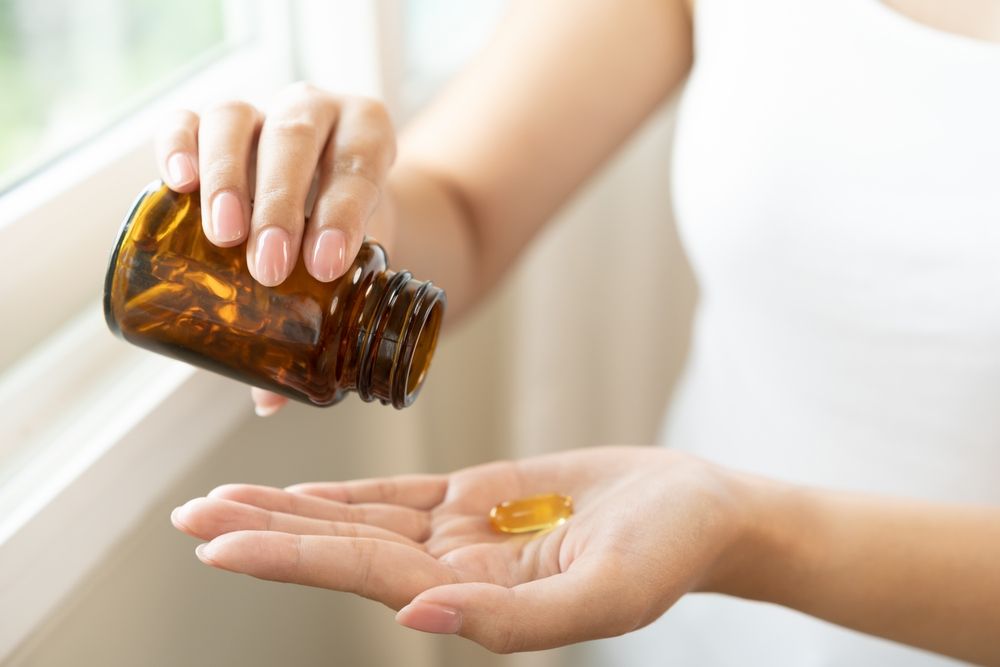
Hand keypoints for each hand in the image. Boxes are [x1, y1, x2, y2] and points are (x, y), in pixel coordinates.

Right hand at [154, 82, 397, 416]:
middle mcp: (315, 111)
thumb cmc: (344, 227)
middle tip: (269, 267)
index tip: (326, 266)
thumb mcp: (354, 262)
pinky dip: (176, 144)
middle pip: (294, 138)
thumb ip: (325, 318)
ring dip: (228, 178)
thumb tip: (273, 401)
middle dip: (281, 205)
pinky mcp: (209, 121)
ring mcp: (260, 110)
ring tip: (221, 236)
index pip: (359, 163)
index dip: (344, 212)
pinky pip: (186, 119)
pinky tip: (175, 182)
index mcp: (367, 135)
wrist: (327, 184)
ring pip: (236, 119)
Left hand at [170, 446, 745, 652]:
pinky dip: (346, 493)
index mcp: (474, 599)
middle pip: (341, 548)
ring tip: (221, 503)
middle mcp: (453, 571)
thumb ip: (513, 621)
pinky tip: (301, 493)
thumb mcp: (606, 595)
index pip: (363, 576)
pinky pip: (398, 496)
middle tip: (189, 521)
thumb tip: (416, 620)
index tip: (217, 545)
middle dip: (264, 534)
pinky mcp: (477, 497)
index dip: (289, 558)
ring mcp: (461, 533)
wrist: (696, 511)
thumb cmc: (667, 555)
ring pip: (358, 520)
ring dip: (290, 510)